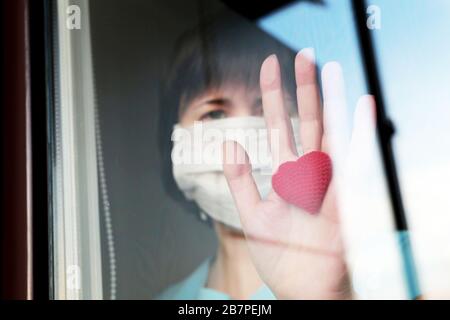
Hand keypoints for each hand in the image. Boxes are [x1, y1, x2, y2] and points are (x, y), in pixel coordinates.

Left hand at [223, 49, 373, 298]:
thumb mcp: (252, 217)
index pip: (277, 126)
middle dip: (302, 88)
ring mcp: (327, 182)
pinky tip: (361, 106)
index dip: (272, 96)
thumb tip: (229, 144)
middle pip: (305, 121)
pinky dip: (357, 132)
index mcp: (285, 175)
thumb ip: (242, 181)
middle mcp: (307, 172)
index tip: (269, 67)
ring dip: (329, 100)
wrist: (302, 288)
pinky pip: (352, 160)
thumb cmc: (281, 257)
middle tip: (301, 54)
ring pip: (328, 132)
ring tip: (329, 68)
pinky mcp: (342, 197)